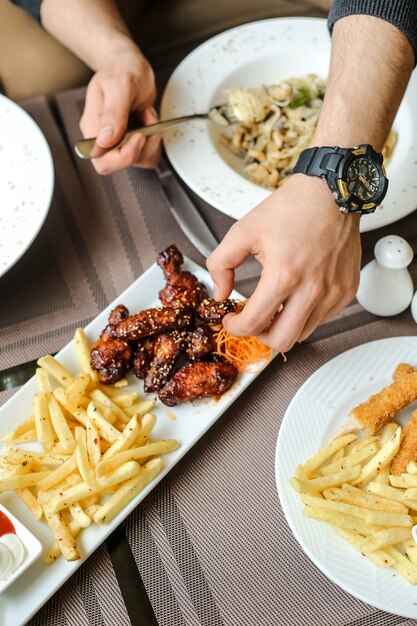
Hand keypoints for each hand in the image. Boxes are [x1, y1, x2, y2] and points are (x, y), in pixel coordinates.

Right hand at [79, 43, 159, 173]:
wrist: (129, 65)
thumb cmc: (121, 69)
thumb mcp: (119, 84)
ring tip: (147, 116)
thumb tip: (105, 140)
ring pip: (138, 161)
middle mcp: (103, 138)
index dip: (123, 155)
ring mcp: (118, 141)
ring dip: (151, 141)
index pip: (101, 159)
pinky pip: (147, 154)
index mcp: (92, 127)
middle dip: (139, 149)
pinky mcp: (133, 141)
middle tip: (146, 127)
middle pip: (117, 165)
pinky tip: (149, 120)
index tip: (138, 135)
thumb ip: (113, 112)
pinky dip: (155, 140)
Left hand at [206, 174, 360, 351]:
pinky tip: (297, 294)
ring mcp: (333, 293)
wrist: (332, 192)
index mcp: (284, 275)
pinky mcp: (347, 291)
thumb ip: (221, 264)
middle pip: (281, 341)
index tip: (232, 319)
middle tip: (253, 319)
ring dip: (284, 325)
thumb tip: (220, 293)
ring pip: (303, 333)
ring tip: (275, 305)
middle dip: (260, 335)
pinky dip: (306, 314)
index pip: (253, 324)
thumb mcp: (243, 231)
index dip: (235, 327)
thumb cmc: (292, 207)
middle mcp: (312, 289)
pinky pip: (322, 318)